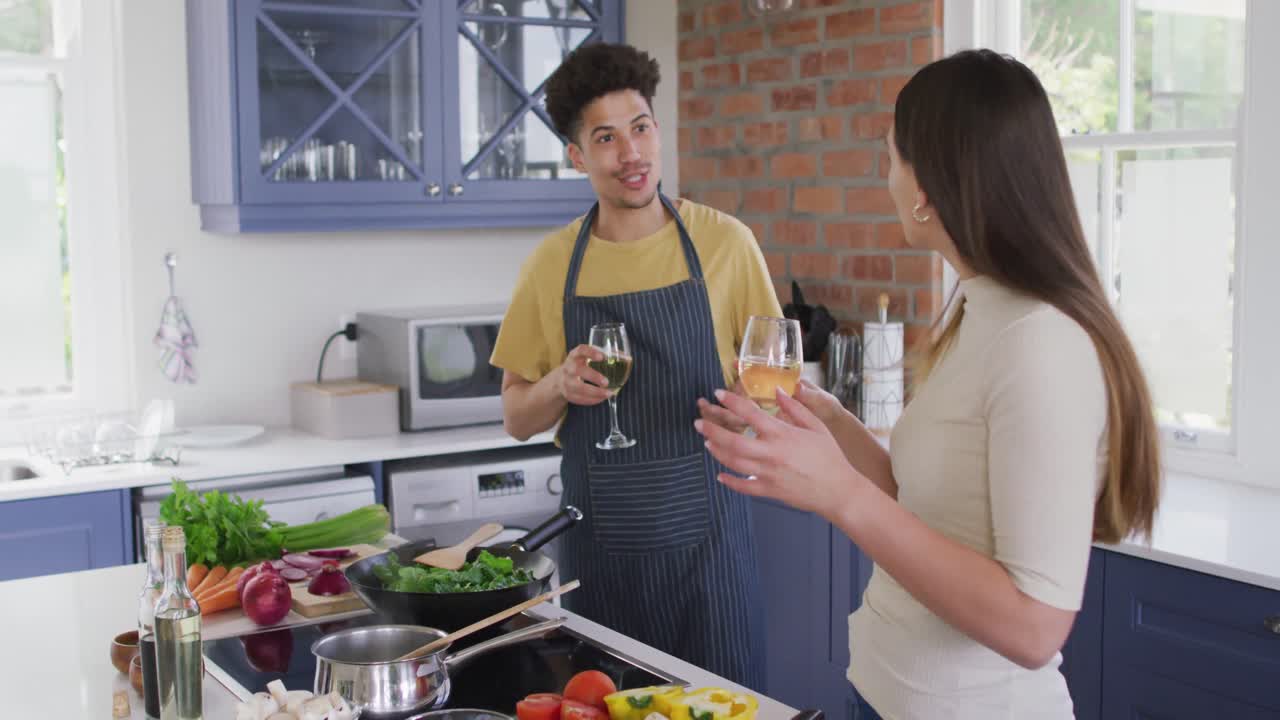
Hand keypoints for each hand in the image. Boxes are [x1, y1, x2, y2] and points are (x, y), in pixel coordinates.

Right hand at [558, 344, 612, 405]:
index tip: (602, 357)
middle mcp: (568, 367)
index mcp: (575, 355)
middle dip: (593, 376)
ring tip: (609, 393)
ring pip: (578, 387)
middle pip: (577, 370)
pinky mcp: (568, 394)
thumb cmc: (580, 366)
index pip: (581, 350)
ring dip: (595, 392)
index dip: (591, 352)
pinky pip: (579, 399)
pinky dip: (592, 400)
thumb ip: (603, 356)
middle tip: (606, 382)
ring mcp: (566, 381)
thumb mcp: (586, 357)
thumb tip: (627, 358)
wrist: (561, 378)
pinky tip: (602, 398)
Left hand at [694, 386, 868, 517]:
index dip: (731, 402)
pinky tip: (720, 474)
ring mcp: (768, 474)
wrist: (839, 490)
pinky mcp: (769, 491)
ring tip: (707, 442)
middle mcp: (772, 454)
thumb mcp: (817, 427)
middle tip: (698, 422)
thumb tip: (779, 391)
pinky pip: (743, 487)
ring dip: (717, 452)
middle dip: (712, 431)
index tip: (717, 394)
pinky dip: (729, 481)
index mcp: (783, 435)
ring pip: (733, 463)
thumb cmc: (830, 456)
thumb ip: (796, 408)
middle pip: (733, 442)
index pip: (751, 414)